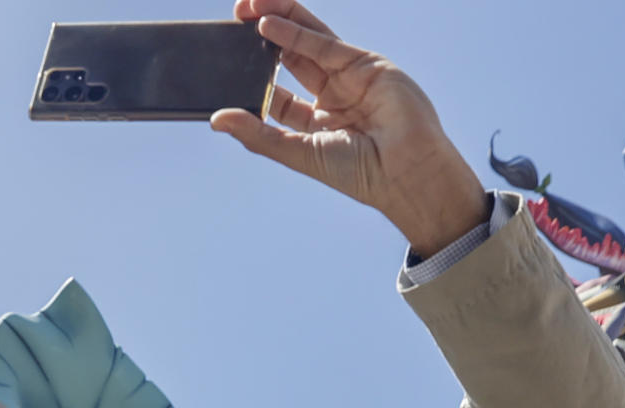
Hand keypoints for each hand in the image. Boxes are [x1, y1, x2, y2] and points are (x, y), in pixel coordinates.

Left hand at [211, 0, 488, 256]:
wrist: (407, 171)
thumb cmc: (360, 173)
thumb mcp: (299, 152)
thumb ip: (258, 135)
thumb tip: (217, 119)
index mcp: (317, 124)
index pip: (278, 94)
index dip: (253, 77)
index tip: (226, 64)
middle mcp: (333, 98)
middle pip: (290, 58)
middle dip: (262, 38)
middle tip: (234, 17)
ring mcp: (350, 78)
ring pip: (307, 41)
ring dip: (278, 20)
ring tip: (247, 7)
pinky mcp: (366, 63)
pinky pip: (324, 43)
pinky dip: (296, 32)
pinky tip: (267, 24)